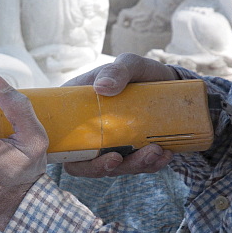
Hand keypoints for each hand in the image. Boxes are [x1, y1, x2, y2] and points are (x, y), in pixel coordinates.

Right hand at [63, 53, 177, 177]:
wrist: (169, 83)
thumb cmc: (141, 72)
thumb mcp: (130, 65)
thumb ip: (117, 71)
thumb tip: (103, 87)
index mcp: (77, 111)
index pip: (62, 141)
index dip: (73, 157)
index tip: (97, 155)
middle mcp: (90, 132)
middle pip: (85, 163)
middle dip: (104, 167)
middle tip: (123, 158)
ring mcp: (110, 145)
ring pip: (113, 167)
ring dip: (134, 165)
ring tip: (156, 152)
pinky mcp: (130, 153)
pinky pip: (136, 166)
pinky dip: (151, 165)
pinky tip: (165, 155)